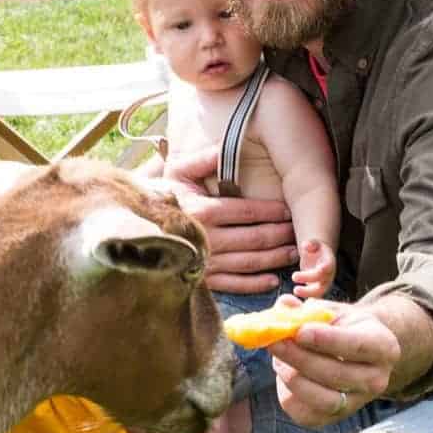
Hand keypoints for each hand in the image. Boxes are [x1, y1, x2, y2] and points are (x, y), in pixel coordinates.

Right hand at [164, 146, 296, 293]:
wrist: (135, 226)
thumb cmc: (162, 196)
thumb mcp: (179, 171)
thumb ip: (204, 159)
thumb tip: (225, 148)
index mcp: (201, 211)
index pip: (246, 211)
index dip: (272, 211)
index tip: (290, 210)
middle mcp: (205, 238)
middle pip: (253, 238)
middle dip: (279, 235)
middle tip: (298, 232)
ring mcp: (203, 262)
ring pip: (248, 262)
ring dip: (274, 258)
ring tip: (293, 252)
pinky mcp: (201, 280)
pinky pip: (233, 284)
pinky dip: (254, 284)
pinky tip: (272, 279)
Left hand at [268, 299, 401, 427]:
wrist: (356, 353)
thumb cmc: (342, 327)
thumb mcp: (332, 311)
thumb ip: (307, 309)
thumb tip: (283, 306)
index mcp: (384, 346)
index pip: (356, 345)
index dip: (326, 339)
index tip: (299, 332)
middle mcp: (377, 379)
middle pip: (334, 374)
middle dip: (298, 357)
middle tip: (274, 341)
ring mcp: (358, 402)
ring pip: (321, 398)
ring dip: (291, 376)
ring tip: (277, 357)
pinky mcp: (336, 418)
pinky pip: (307, 414)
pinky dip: (288, 394)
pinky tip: (284, 373)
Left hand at [292, 239, 335, 298]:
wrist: (318, 256)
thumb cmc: (315, 249)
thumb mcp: (314, 243)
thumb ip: (311, 243)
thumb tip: (305, 245)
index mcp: (329, 264)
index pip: (328, 268)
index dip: (323, 270)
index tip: (318, 270)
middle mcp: (327, 277)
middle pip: (322, 286)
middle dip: (310, 288)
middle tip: (295, 285)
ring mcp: (322, 285)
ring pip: (317, 294)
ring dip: (307, 294)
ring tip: (295, 290)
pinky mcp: (315, 290)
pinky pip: (311, 297)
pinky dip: (304, 300)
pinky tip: (294, 301)